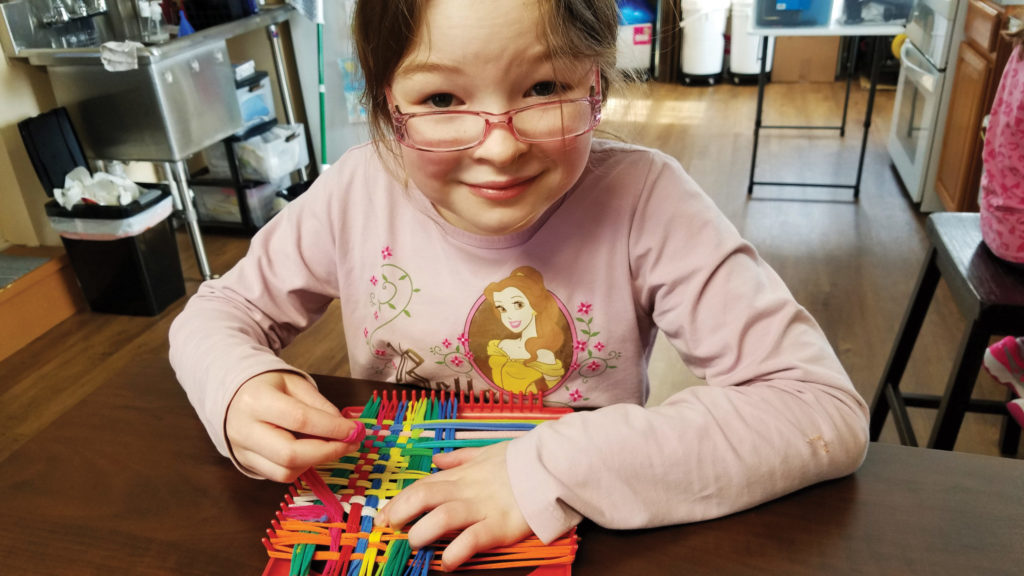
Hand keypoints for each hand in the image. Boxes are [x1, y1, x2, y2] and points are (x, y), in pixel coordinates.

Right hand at [225, 370, 362, 481]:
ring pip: (285, 471)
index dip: (332, 428)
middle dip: (327, 452)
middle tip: (351, 444)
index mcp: (256, 400)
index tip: (355, 430)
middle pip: (290, 454)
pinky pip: (279, 475)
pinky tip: (310, 451)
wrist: (232, 396)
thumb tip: (346, 429)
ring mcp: (242, 451)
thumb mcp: (295, 384)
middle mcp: (244, 429)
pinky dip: (302, 466)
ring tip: (330, 445)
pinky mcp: (246, 464)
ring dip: (316, 461)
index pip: (299, 419)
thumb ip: (320, 406)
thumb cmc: (268, 387)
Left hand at [375, 443, 531, 570]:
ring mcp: (483, 507)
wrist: (553, 466)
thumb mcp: (486, 452)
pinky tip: (447, 563)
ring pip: (443, 516)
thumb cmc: (519, 462)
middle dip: (401, 512)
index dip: (399, 500)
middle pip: (424, 496)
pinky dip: (456, 552)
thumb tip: (437, 460)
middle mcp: (467, 490)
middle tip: (389, 528)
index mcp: (462, 474)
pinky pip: (473, 538)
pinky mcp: (501, 525)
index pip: (422, 485)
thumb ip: (460, 458)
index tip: (382, 515)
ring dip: (422, 531)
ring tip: (414, 543)